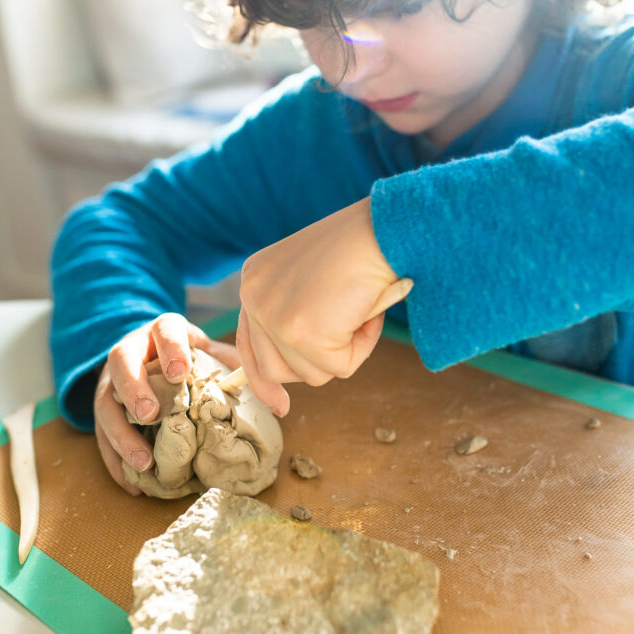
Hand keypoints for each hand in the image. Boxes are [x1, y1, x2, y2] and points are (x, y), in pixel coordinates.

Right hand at [93, 312, 239, 493]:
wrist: (154, 352)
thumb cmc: (193, 356)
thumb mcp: (214, 354)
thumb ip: (239, 370)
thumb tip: (278, 402)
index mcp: (164, 331)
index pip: (165, 330)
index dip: (170, 349)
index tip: (179, 372)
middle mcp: (133, 350)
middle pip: (121, 361)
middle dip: (134, 388)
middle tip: (149, 414)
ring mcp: (112, 379)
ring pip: (104, 402)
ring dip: (121, 433)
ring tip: (143, 461)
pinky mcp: (105, 407)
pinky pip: (101, 434)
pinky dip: (114, 460)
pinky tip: (132, 482)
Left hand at [236, 197, 397, 414]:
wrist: (385, 229)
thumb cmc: (363, 245)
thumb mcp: (317, 278)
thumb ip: (299, 313)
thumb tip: (294, 370)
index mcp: (255, 278)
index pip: (249, 342)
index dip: (264, 378)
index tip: (281, 405)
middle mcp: (253, 295)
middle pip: (274, 368)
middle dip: (314, 363)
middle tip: (350, 329)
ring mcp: (273, 315)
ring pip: (308, 374)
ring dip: (343, 352)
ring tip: (361, 311)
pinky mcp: (301, 333)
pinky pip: (339, 367)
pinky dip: (362, 347)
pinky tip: (369, 312)